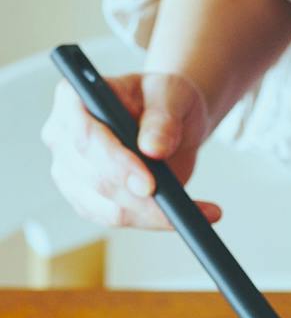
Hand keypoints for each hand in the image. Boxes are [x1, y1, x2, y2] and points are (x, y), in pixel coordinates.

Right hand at [41, 71, 219, 228]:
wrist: (171, 122)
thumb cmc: (165, 100)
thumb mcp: (172, 96)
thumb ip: (163, 119)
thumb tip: (153, 148)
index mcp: (74, 100)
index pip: (86, 137)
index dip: (116, 164)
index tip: (149, 184)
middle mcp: (63, 137)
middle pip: (93, 179)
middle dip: (137, 198)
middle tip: (178, 206)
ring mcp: (71, 172)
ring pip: (106, 208)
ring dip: (152, 215)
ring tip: (200, 212)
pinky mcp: (88, 198)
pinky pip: (118, 219)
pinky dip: (155, 222)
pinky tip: (186, 217)